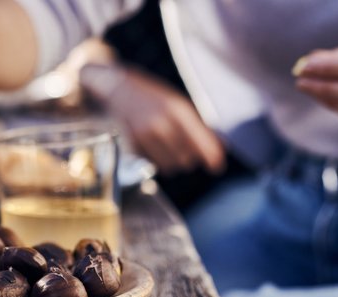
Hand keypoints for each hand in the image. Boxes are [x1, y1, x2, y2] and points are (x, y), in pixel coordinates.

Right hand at [81, 64, 224, 174]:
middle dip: (189, 158)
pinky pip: (151, 163)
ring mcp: (144, 135)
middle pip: (186, 158)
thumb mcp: (176, 103)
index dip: (211, 156)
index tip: (217, 167)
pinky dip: (155, 159)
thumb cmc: (151, 96)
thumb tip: (221, 146)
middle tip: (184, 150)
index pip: (200, 140)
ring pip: (169, 165)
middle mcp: (161, 123)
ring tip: (167, 148)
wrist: (116, 88)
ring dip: (172, 162)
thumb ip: (198, 124)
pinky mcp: (132, 144)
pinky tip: (151, 146)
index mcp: (177, 109)